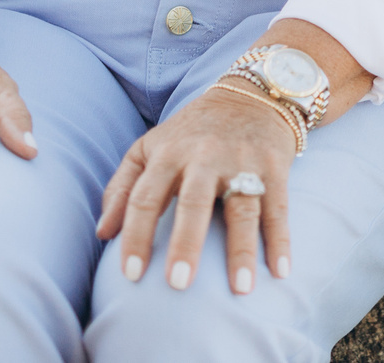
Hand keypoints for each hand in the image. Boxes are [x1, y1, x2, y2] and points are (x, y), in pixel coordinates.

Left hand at [98, 87, 297, 293]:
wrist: (251, 94)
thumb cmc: (191, 132)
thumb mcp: (149, 148)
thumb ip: (121, 187)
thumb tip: (103, 234)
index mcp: (168, 154)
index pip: (145, 198)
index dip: (136, 237)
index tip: (130, 276)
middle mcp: (205, 157)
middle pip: (194, 202)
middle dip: (186, 243)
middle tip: (178, 284)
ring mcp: (243, 161)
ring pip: (242, 208)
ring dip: (242, 250)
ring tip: (241, 289)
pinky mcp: (274, 166)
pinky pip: (278, 207)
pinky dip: (281, 239)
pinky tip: (281, 271)